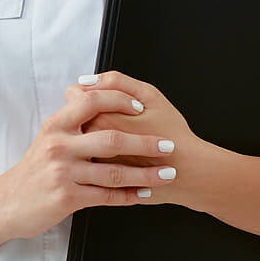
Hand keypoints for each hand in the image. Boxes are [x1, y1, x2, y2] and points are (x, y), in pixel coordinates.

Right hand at [0, 80, 178, 239]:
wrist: (8, 202)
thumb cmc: (33, 171)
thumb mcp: (47, 139)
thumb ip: (72, 123)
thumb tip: (103, 104)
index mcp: (55, 125)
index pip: (91, 101)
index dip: (119, 101)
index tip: (141, 107)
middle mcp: (58, 145)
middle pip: (111, 138)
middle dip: (145, 142)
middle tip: (168, 145)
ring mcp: (63, 172)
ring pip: (114, 172)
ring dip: (146, 174)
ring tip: (166, 175)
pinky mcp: (68, 197)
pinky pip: (107, 196)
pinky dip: (130, 196)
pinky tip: (144, 194)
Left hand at [78, 70, 206, 205]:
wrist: (186, 173)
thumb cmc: (172, 134)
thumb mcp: (151, 95)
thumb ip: (116, 82)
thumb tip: (87, 80)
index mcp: (100, 119)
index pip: (74, 95)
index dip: (87, 91)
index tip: (101, 96)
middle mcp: (90, 143)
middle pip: (73, 117)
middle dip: (88, 113)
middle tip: (112, 116)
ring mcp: (93, 164)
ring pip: (79, 140)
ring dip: (89, 134)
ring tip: (115, 134)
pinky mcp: (99, 180)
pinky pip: (88, 160)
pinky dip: (97, 153)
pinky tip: (117, 152)